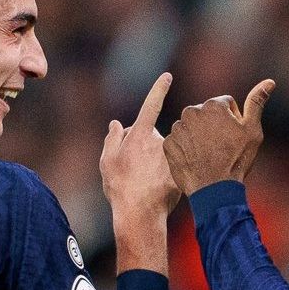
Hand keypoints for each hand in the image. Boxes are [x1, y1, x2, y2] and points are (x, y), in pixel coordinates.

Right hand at [101, 72, 177, 220]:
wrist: (140, 213)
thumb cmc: (119, 187)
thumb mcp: (107, 161)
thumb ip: (112, 138)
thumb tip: (116, 124)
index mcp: (139, 135)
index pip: (151, 105)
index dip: (159, 89)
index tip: (167, 76)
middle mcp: (158, 141)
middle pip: (152, 136)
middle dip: (144, 146)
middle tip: (134, 169)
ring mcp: (171, 155)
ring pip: (164, 152)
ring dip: (156, 161)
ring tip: (146, 182)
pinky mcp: (181, 170)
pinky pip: (174, 167)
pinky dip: (166, 174)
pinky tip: (158, 188)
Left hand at [164, 79, 273, 193]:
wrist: (214, 189)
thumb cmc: (236, 160)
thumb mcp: (252, 131)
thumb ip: (257, 102)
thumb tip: (270, 81)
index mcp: (213, 105)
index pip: (224, 104)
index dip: (233, 120)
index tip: (234, 137)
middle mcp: (191, 111)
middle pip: (206, 113)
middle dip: (213, 126)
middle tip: (221, 147)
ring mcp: (178, 128)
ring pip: (192, 127)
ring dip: (199, 136)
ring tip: (209, 155)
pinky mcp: (169, 144)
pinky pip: (180, 141)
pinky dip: (187, 148)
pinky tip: (197, 160)